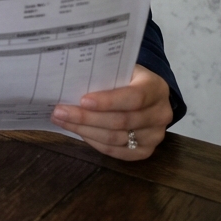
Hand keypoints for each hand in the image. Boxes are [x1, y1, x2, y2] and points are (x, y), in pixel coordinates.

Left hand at [50, 65, 171, 159]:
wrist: (147, 95)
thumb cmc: (128, 79)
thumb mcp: (122, 69)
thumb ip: (105, 73)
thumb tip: (70, 79)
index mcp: (156, 88)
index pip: (134, 98)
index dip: (108, 101)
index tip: (82, 100)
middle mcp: (161, 114)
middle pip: (121, 121)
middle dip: (87, 117)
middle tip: (60, 111)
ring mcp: (155, 135)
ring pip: (116, 138)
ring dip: (85, 130)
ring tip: (62, 120)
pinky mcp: (146, 151)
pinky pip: (116, 152)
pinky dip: (94, 142)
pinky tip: (79, 132)